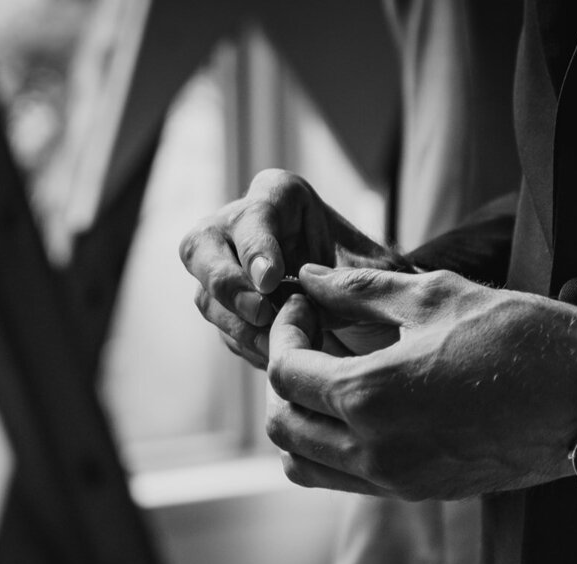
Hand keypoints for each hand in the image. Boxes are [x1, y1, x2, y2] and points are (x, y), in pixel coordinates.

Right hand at [179, 168, 404, 368]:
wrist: (364, 310)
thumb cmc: (369, 277)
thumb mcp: (376, 268)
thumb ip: (350, 276)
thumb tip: (310, 287)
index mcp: (277, 196)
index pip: (254, 217)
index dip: (257, 250)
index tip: (271, 280)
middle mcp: (235, 225)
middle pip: (200, 248)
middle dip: (229, 286)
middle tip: (262, 313)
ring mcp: (220, 267)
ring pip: (206, 296)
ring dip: (241, 326)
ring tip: (281, 345)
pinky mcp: (221, 308)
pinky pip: (222, 330)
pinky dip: (249, 346)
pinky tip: (279, 354)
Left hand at [264, 266, 576, 499]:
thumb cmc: (519, 336)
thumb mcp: (435, 296)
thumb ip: (359, 290)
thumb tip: (307, 278)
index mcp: (371, 397)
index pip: (285, 374)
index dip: (283, 332)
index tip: (302, 305)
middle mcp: (374, 450)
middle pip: (283, 425)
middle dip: (284, 377)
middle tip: (310, 337)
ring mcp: (395, 479)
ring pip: (304, 463)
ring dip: (300, 419)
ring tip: (328, 375)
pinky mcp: (418, 491)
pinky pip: (344, 479)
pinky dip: (331, 446)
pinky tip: (360, 405)